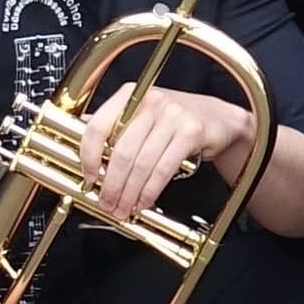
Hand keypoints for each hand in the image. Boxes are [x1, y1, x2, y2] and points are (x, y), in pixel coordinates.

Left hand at [82, 88, 251, 229]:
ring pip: (142, 163)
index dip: (88, 156)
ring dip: (130, 192)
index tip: (89, 177)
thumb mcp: (143, 115)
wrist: (221, 119)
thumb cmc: (178, 119)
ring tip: (124, 208)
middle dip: (111, 184)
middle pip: (121, 151)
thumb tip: (82, 142)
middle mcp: (150, 101)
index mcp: (130, 95)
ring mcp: (172, 115)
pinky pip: (163, 168)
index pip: (98, 126)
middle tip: (107, 202)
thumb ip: (114, 126)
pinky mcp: (191, 132)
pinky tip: (144, 201)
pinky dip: (151, 190)